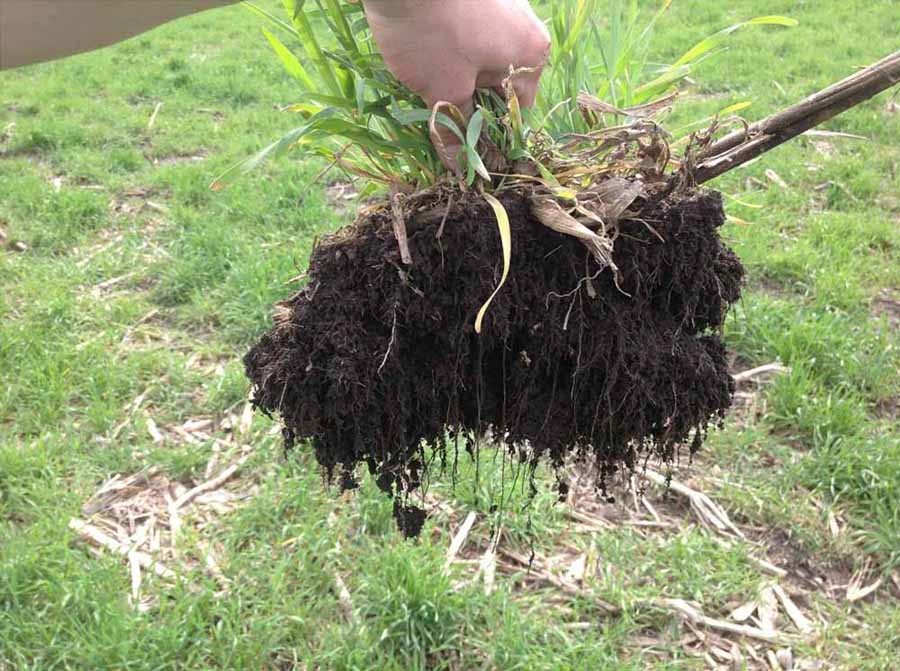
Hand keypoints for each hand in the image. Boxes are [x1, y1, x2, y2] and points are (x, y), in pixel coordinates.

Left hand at [364, 0, 550, 170]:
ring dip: (459, 75)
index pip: (518, 110)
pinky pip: (469, 32)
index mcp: (531, 54)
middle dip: (473, 102)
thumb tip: (459, 167)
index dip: (492, 134)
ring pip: (483, 56)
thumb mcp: (443, 90)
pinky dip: (452, 48)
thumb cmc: (431, 33)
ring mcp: (503, 3)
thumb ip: (455, 129)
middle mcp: (525, 25)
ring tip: (428, 85)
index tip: (467, 148)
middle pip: (501, 81)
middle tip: (441, 117)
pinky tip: (425, 53)